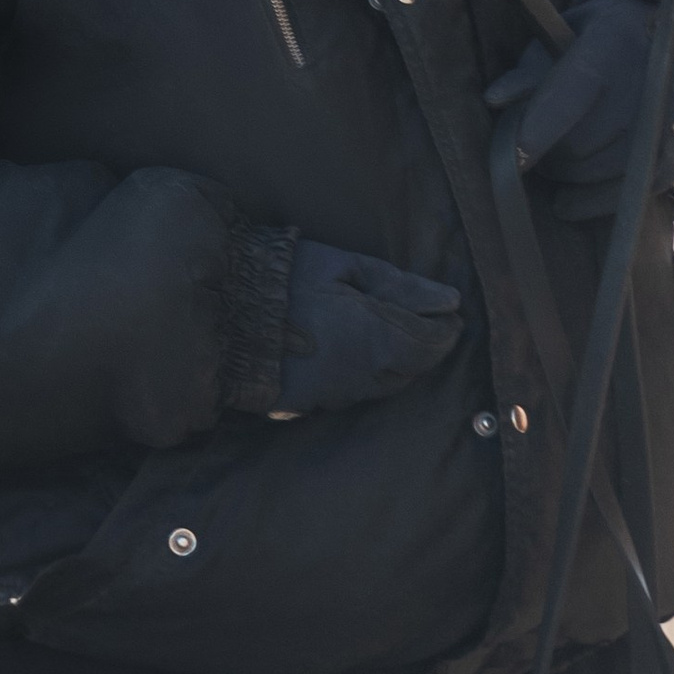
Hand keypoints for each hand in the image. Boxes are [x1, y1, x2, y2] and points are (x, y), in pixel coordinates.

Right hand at [269, 243, 461, 413]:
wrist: (223, 311)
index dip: (447, 331)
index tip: (451, 313)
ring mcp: (333, 395)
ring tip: (385, 332)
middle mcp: (361, 376)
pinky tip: (350, 350)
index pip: (431, 346)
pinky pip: (350, 394)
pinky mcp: (308, 405)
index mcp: (375, 338)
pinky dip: (362, 375)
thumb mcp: (348, 267)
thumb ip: (401, 287)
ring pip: (383, 386)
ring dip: (395, 363)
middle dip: (424, 347)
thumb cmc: (289, 277)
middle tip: (423, 320)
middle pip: (412, 370)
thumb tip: (450, 301)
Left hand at [483, 0, 673, 218]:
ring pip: (596, 174)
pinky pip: (622, 197)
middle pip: (579, 144)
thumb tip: (496, 100)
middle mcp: (646, 85)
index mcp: (612, 44)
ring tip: (559, 161)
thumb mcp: (568, 34)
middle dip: (549, 152)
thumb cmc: (608, 39)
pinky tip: (571, 196)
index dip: (537, 131)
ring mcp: (667, 125)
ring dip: (567, 176)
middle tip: (537, 148)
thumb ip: (532, 68)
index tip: (514, 158)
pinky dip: (590, 200)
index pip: (569, 96)